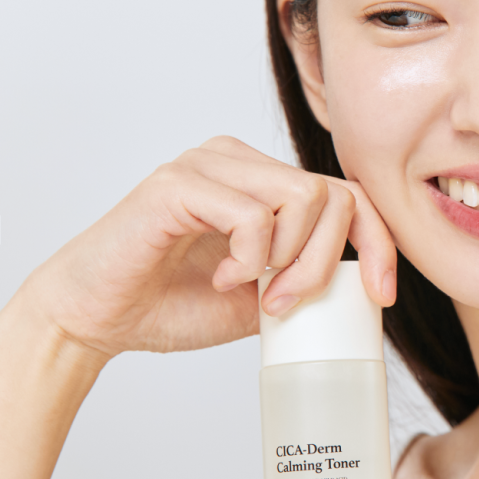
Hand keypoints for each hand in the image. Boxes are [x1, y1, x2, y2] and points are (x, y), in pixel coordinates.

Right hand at [20, 137, 396, 359]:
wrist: (98, 318)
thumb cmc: (170, 304)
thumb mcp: (261, 297)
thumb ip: (304, 278)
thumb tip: (361, 286)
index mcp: (261, 180)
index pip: (347, 193)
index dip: (378, 243)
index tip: (380, 295)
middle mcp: (238, 160)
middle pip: (333, 195)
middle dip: (325, 262)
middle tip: (284, 303)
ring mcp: (208, 164)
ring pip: (303, 197)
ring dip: (292, 261)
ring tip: (254, 290)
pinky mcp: (179, 182)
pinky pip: (253, 215)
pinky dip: (249, 259)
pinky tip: (221, 277)